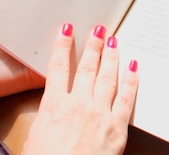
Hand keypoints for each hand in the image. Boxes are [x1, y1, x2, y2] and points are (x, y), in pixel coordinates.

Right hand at [23, 23, 138, 154]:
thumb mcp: (35, 140)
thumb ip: (47, 119)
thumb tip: (53, 111)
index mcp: (54, 107)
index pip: (58, 68)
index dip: (62, 46)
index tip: (67, 30)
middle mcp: (78, 104)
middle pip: (87, 68)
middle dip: (93, 46)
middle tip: (99, 29)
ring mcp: (100, 114)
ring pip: (107, 77)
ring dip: (111, 56)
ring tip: (114, 40)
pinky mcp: (117, 127)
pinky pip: (126, 98)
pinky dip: (131, 79)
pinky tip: (133, 66)